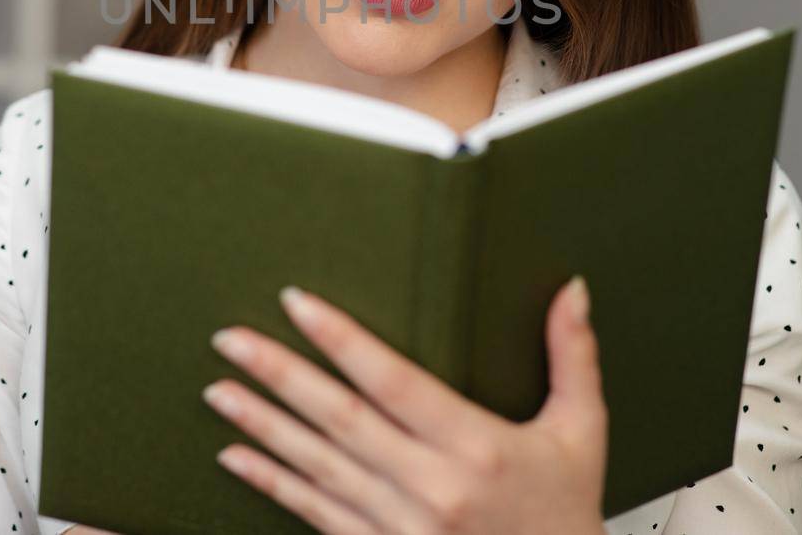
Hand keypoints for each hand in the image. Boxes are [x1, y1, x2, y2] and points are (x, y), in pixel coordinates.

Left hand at [202, 275, 609, 534]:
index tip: (297, 303)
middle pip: (340, 419)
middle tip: (230, 340)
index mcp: (476, 447)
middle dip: (279, 375)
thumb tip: (570, 290)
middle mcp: (432, 488)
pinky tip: (236, 459)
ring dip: (262, 427)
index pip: (392, 381)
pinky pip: (316, 514)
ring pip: (317, 466)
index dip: (341, 339)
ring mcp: (402, 526)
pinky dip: (272, 484)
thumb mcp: (581, 432)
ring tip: (219, 390)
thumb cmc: (566, 513)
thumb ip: (573, 356)